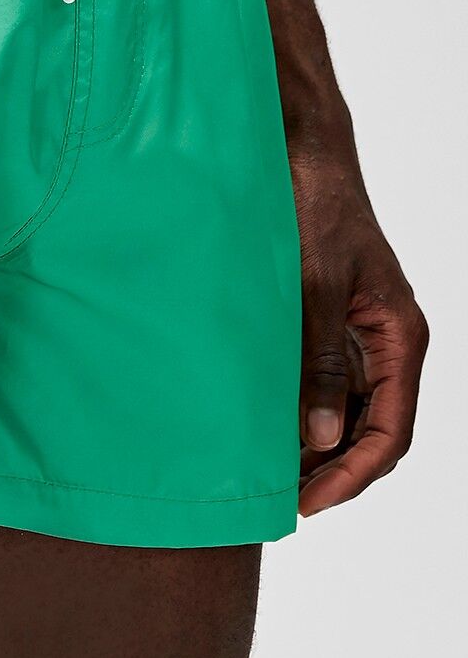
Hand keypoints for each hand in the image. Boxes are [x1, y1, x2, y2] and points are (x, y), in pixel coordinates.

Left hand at [290, 142, 427, 516]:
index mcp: (399, 337)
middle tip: (279, 500)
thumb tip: (316, 438)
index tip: (308, 504)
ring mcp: (357, 335)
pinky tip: (258, 426)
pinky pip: (320, 382)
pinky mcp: (327, 324)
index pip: (390, 432)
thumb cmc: (314, 207)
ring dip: (311, 445)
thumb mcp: (313, 287)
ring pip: (344, 411)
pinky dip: (295, 409)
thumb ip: (316, 362)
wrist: (298, 152)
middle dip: (330, 471)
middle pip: (370, 430)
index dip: (352, 476)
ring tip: (264, 473)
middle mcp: (386, 343)